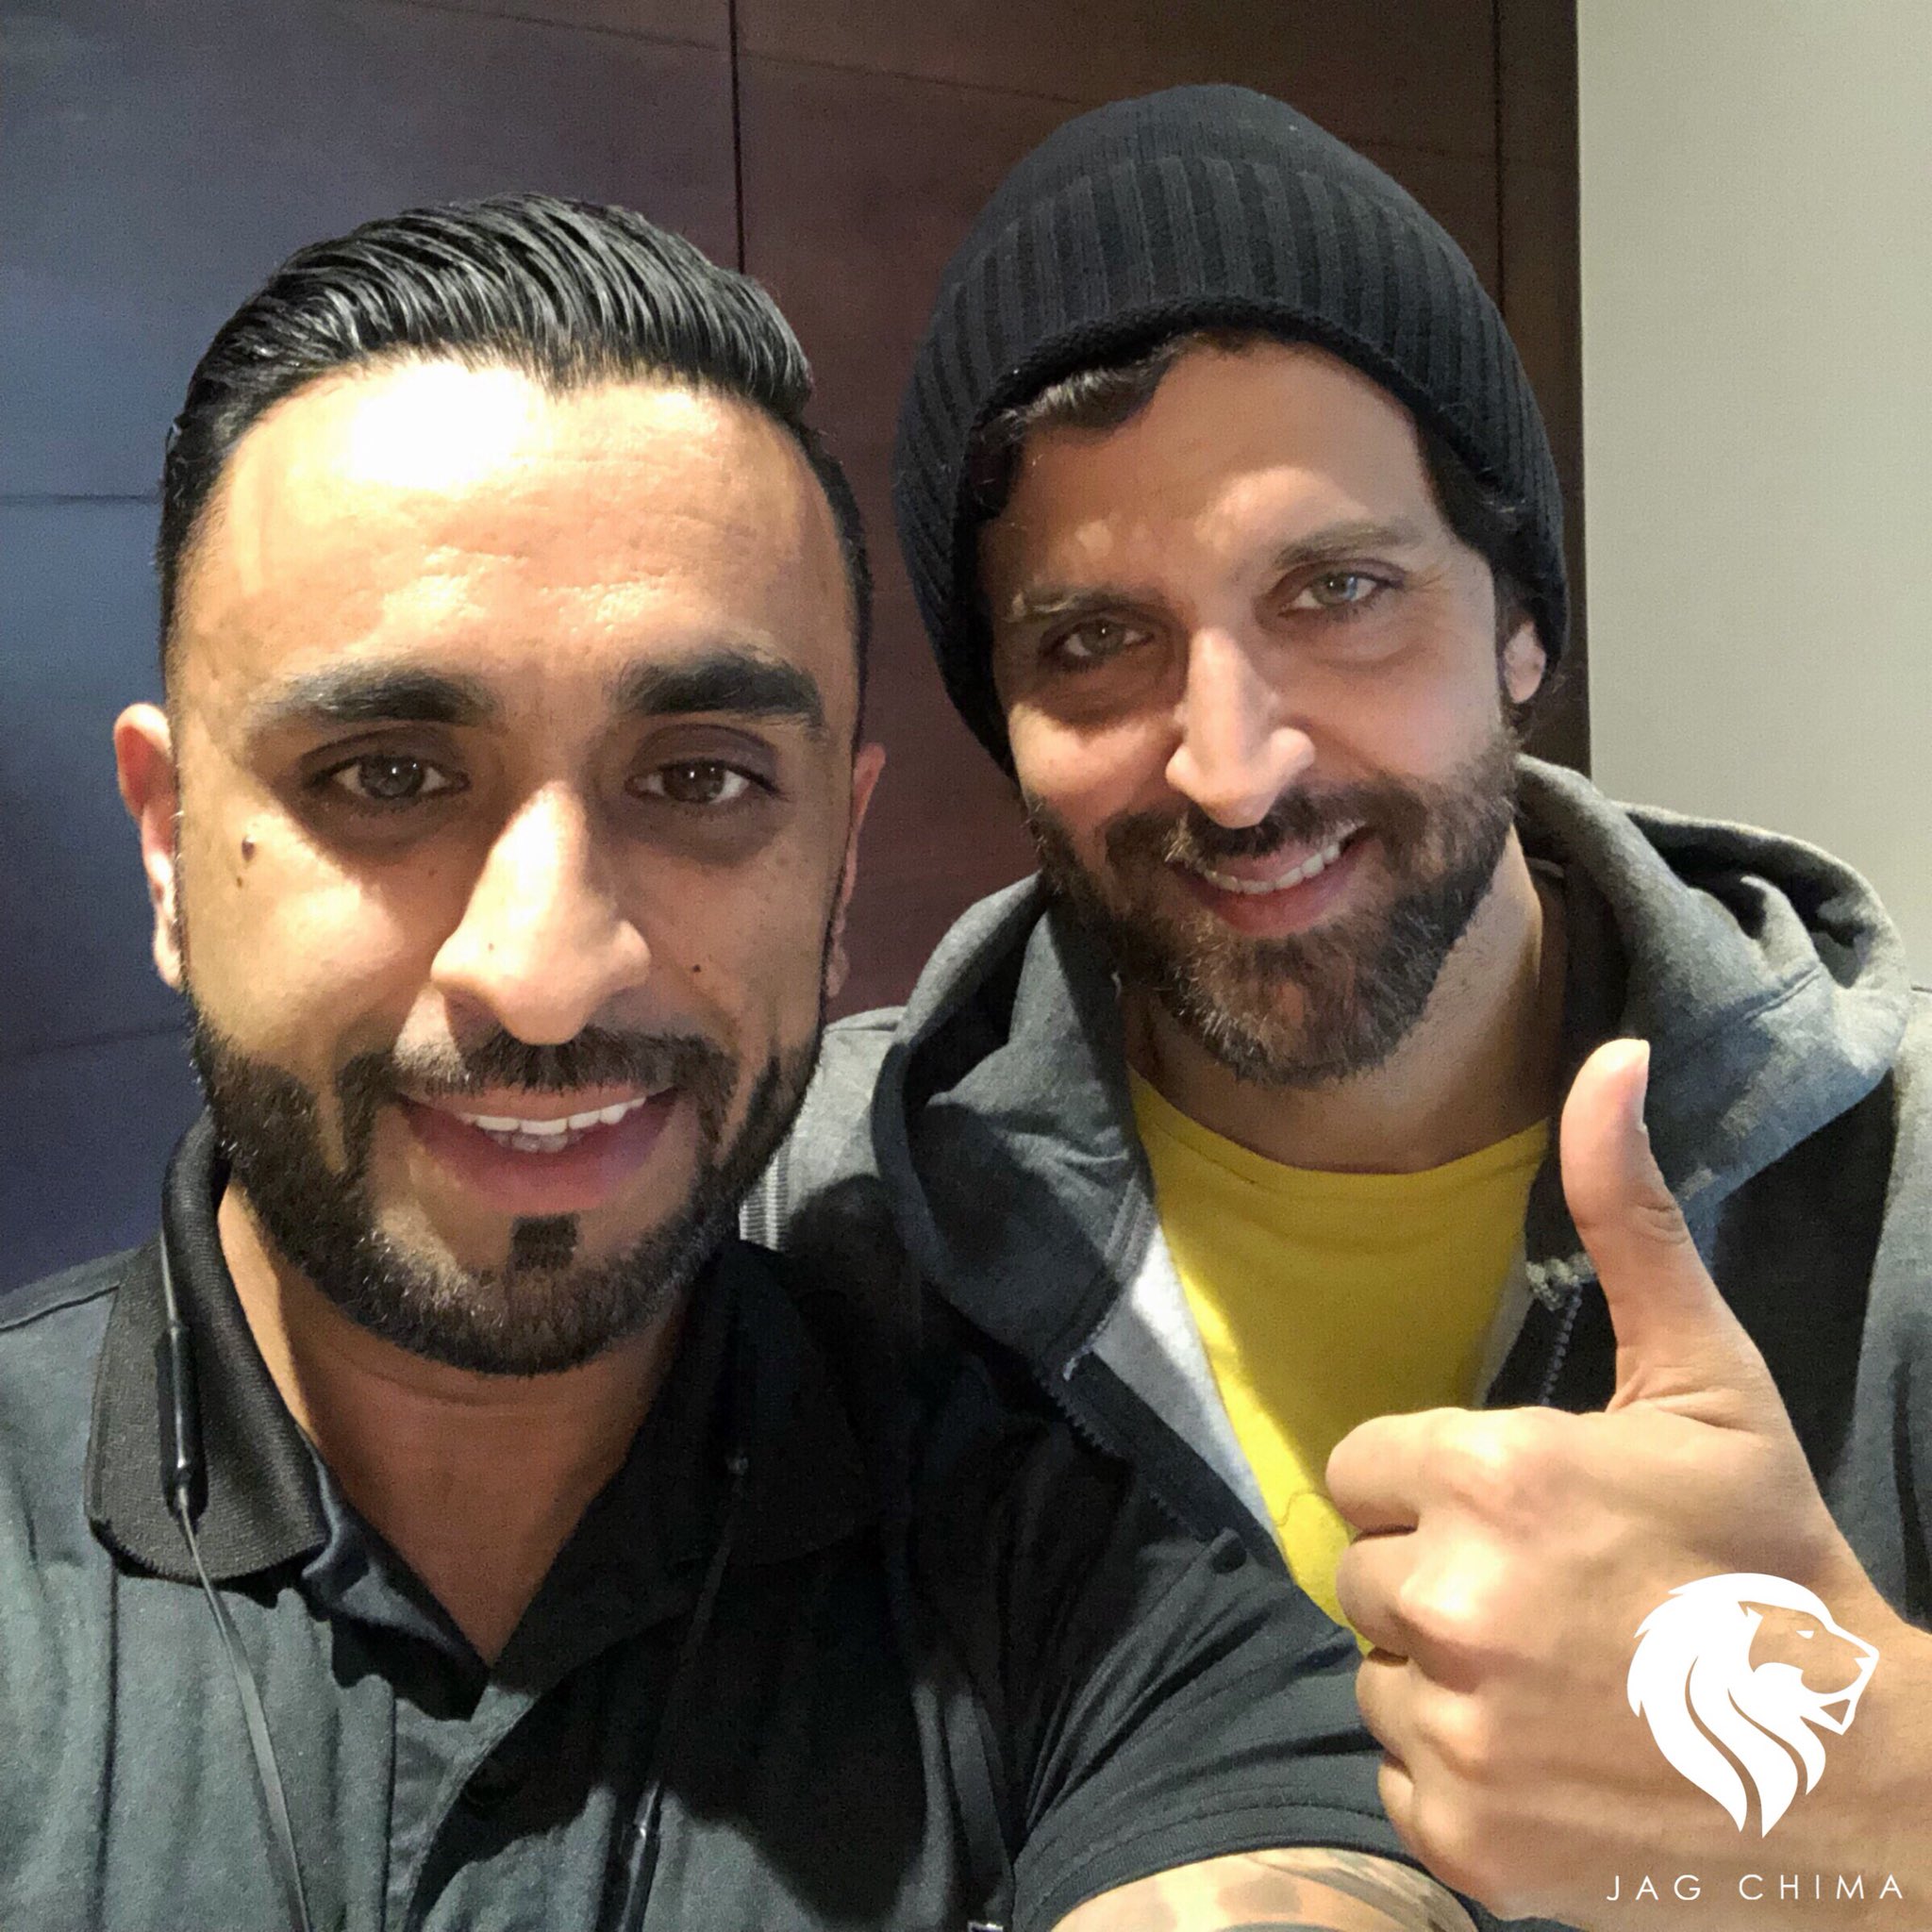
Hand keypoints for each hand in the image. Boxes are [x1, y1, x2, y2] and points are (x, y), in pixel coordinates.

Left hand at [1327, 1040, 1922, 1927]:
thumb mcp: (1707, 1378)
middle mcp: (1452, 1605)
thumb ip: (1629, 1219)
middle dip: (1438, 1575)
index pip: (1363, 1470)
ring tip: (1561, 1681)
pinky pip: (1400, 1776)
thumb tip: (1610, 1057)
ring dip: (1444, 1675)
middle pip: (1361, 1573)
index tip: (1523, 1515)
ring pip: (1377, 1674)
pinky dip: (1460, 1774)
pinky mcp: (1461, 1840)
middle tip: (1555, 1603)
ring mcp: (1453, 1734)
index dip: (1435, 1488)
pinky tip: (1555, 1763)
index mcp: (1490, 1477)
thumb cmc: (1770, 1563)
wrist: (1859, 1789)